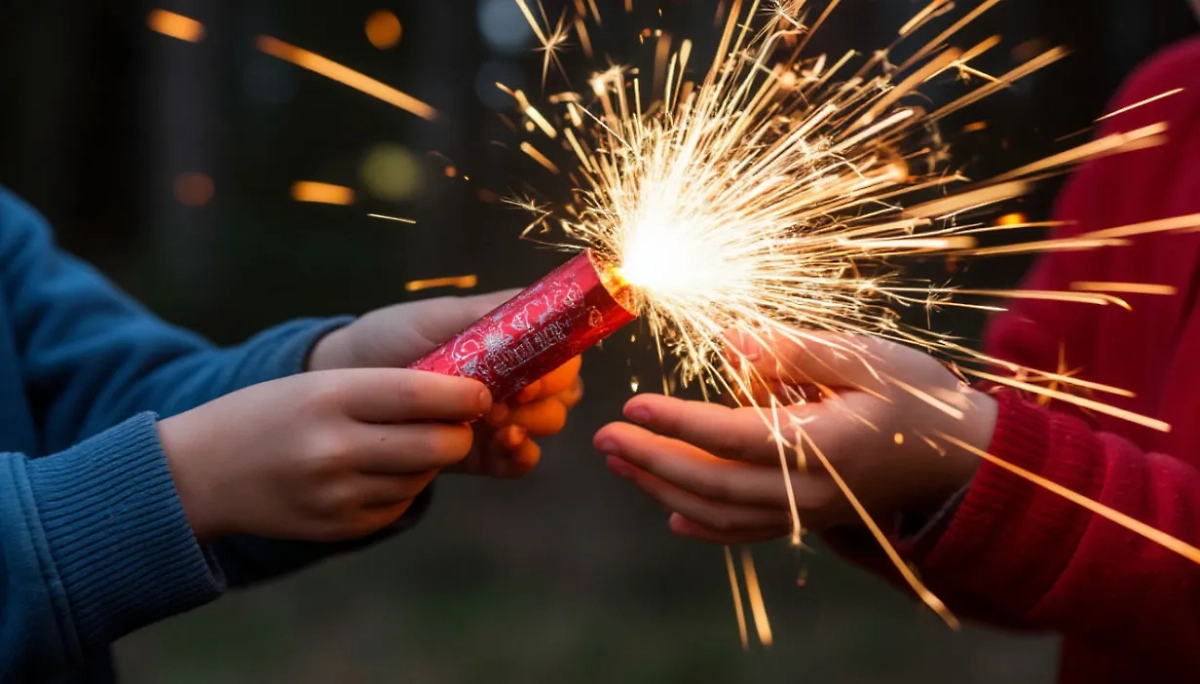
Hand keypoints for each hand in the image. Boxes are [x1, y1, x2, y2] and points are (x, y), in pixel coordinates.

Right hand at [159, 369, 490, 542]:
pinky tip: (373, 472)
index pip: (423, 393)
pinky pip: (399, 504)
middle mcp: (336, 448)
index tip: (482, 393)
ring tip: (399, 443)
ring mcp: (339, 494)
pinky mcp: (341, 526)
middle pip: (438, 444)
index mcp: (331, 397)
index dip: (465, 395)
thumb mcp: (318, 385)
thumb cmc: (268, 414)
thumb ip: (385, 389)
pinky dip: (400, 487)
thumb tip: (463, 398)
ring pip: (423, 476)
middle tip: (457, 422)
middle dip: (459, 433)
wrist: (198, 474)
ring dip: (427, 460)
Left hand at [308, 289, 583, 478]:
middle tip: (501, 405)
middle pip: (564, 393)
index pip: (563, 353)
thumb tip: (540, 310)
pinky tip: (497, 446)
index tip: (527, 380)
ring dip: (528, 425)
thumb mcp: (438, 317)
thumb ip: (488, 313)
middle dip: (541, 401)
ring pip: (549, 425)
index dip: (556, 370)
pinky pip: (522, 462)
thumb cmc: (394, 338)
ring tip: (489, 423)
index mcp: (515, 341)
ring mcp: (504, 416)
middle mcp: (518, 377)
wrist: (350, 381)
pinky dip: (520, 455)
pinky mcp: (486, 452)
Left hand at [593, 332, 996, 543]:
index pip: (735, 437)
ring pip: (724, 512)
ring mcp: (810, 513)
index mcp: (827, 444)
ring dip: (665, 488)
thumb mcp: (866, 357)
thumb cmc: (916, 395)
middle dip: (653, 461)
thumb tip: (732, 344)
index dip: (679, 424)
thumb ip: (798, 351)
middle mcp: (813, 490)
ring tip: (621, 463)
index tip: (632, 406)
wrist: (964, 456)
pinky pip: (748, 531)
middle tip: (603, 440)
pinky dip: (705, 526)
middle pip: (716, 483)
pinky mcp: (810, 520)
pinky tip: (670, 513)